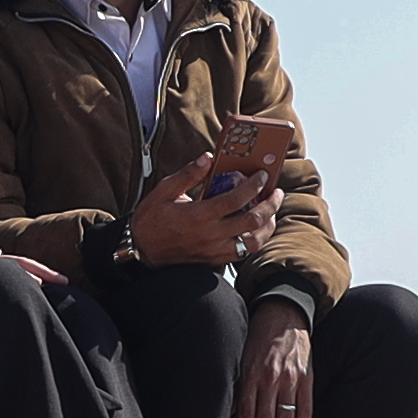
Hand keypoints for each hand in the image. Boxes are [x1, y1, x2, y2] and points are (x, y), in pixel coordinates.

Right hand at [125, 154, 268, 265]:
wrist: (141, 250)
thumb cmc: (151, 219)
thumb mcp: (164, 191)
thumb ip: (188, 174)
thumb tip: (208, 157)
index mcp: (198, 215)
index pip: (236, 199)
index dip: (254, 186)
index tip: (262, 175)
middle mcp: (210, 235)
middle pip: (252, 221)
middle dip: (270, 205)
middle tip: (276, 193)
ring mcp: (214, 250)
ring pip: (253, 242)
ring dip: (267, 226)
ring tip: (271, 212)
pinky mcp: (214, 260)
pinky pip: (243, 254)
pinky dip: (255, 241)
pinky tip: (256, 229)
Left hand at [235, 307, 314, 417]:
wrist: (283, 315)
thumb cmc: (258, 338)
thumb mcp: (240, 358)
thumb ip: (237, 386)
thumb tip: (229, 413)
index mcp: (252, 375)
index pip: (246, 413)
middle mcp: (271, 379)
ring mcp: (291, 380)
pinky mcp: (307, 379)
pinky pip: (306, 410)